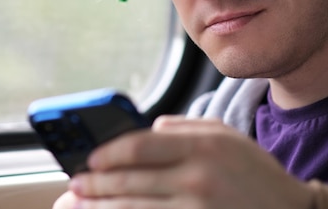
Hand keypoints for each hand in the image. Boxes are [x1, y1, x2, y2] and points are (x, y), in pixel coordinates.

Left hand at [54, 116, 313, 208]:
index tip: (89, 160)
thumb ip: (181, 127)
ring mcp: (197, 208)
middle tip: (75, 186)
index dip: (108, 153)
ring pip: (135, 208)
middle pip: (131, 180)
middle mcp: (197, 177)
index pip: (140, 145)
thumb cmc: (251, 169)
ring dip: (102, 208)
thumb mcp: (222, 134)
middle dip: (96, 185)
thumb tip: (144, 129)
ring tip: (79, 206)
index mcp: (200, 145)